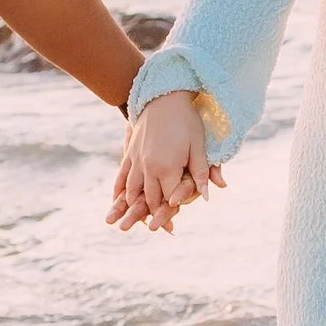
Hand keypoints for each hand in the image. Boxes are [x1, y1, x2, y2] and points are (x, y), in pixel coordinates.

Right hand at [108, 93, 224, 234]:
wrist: (164, 96)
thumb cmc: (187, 120)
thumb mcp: (199, 146)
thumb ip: (202, 172)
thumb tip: (207, 196)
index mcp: (167, 167)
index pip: (169, 199)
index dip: (172, 211)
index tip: (172, 225)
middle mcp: (148, 167)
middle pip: (149, 199)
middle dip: (151, 215)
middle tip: (154, 228)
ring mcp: (136, 160)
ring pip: (132, 191)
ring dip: (133, 207)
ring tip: (133, 220)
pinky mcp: (130, 152)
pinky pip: (121, 176)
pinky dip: (119, 191)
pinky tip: (118, 200)